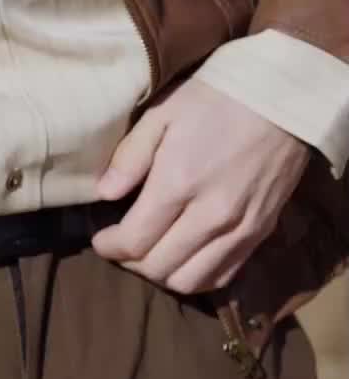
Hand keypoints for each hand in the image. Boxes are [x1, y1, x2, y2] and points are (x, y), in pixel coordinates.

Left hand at [91, 78, 309, 293]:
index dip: (110, 247)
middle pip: (159, 268)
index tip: (99, 240)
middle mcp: (209, 216)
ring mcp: (239, 229)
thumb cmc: (214, 97)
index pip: (135, 240)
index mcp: (179, 182)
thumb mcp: (162, 112)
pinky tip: (185, 257)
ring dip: (162, 275)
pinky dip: (197, 276)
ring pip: (190, 281)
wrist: (279, 99)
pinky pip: (223, 276)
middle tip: (121, 246)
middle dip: (131, 263)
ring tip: (151, 254)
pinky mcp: (260, 233)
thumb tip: (104, 194)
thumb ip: (131, 156)